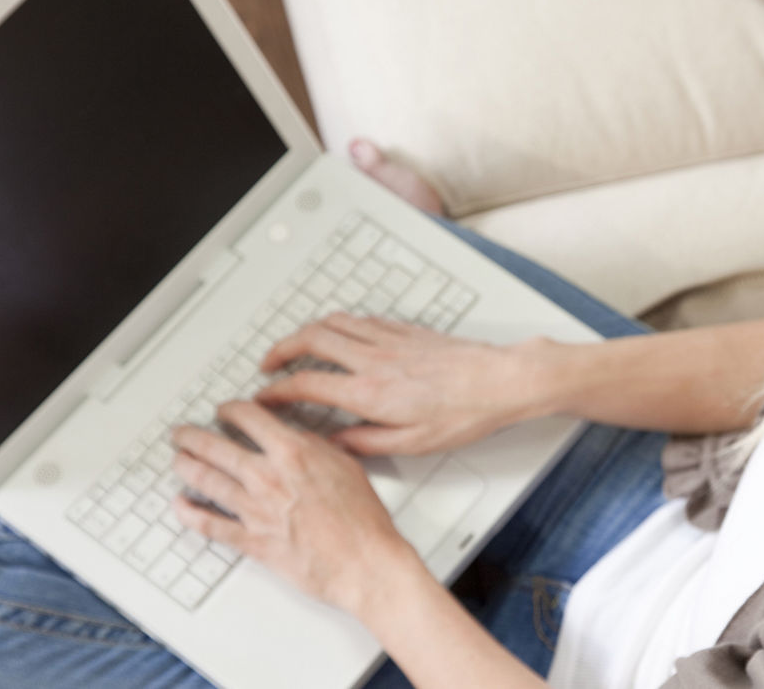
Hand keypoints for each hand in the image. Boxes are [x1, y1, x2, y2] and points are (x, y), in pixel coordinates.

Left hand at [170, 399, 418, 614]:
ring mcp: (255, 510)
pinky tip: (179, 505)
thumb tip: (297, 438)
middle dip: (192, 436)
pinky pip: (210, 526)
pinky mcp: (252, 542)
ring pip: (206, 481)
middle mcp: (267, 478)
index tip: (223, 410)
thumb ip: (315, 447)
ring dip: (186, 467)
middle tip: (182, 432)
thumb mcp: (346, 465)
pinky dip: (190, 514)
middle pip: (216, 447)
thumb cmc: (362, 520)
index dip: (230, 409)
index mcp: (292, 452)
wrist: (364, 563)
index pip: (248, 418)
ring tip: (177, 459)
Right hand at [255, 313, 557, 455]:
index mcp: (370, 392)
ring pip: (332, 322)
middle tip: (267, 365)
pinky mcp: (404, 330)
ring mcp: (388, 339)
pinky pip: (359, 319)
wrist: (500, 381)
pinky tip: (339, 335)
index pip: (307, 384)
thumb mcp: (413, 444)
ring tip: (294, 346)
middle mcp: (373, 359)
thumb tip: (335, 443)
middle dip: (280, 350)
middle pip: (310, 340)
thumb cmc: (464, 414)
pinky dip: (338, 324)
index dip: (276, 391)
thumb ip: (366, 443)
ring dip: (305, 331)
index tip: (263, 398)